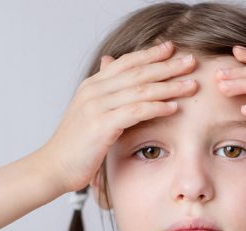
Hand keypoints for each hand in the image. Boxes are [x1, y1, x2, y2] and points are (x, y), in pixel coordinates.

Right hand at [38, 41, 198, 192]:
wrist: (54, 167)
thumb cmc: (75, 145)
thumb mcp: (88, 112)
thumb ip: (103, 92)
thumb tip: (110, 67)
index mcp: (92, 85)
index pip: (126, 62)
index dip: (150, 54)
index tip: (172, 49)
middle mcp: (94, 91)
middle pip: (137, 72)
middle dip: (167, 66)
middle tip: (191, 61)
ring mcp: (96, 107)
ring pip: (140, 90)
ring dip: (169, 86)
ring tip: (191, 85)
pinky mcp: (101, 125)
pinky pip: (135, 111)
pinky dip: (156, 107)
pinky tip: (174, 107)